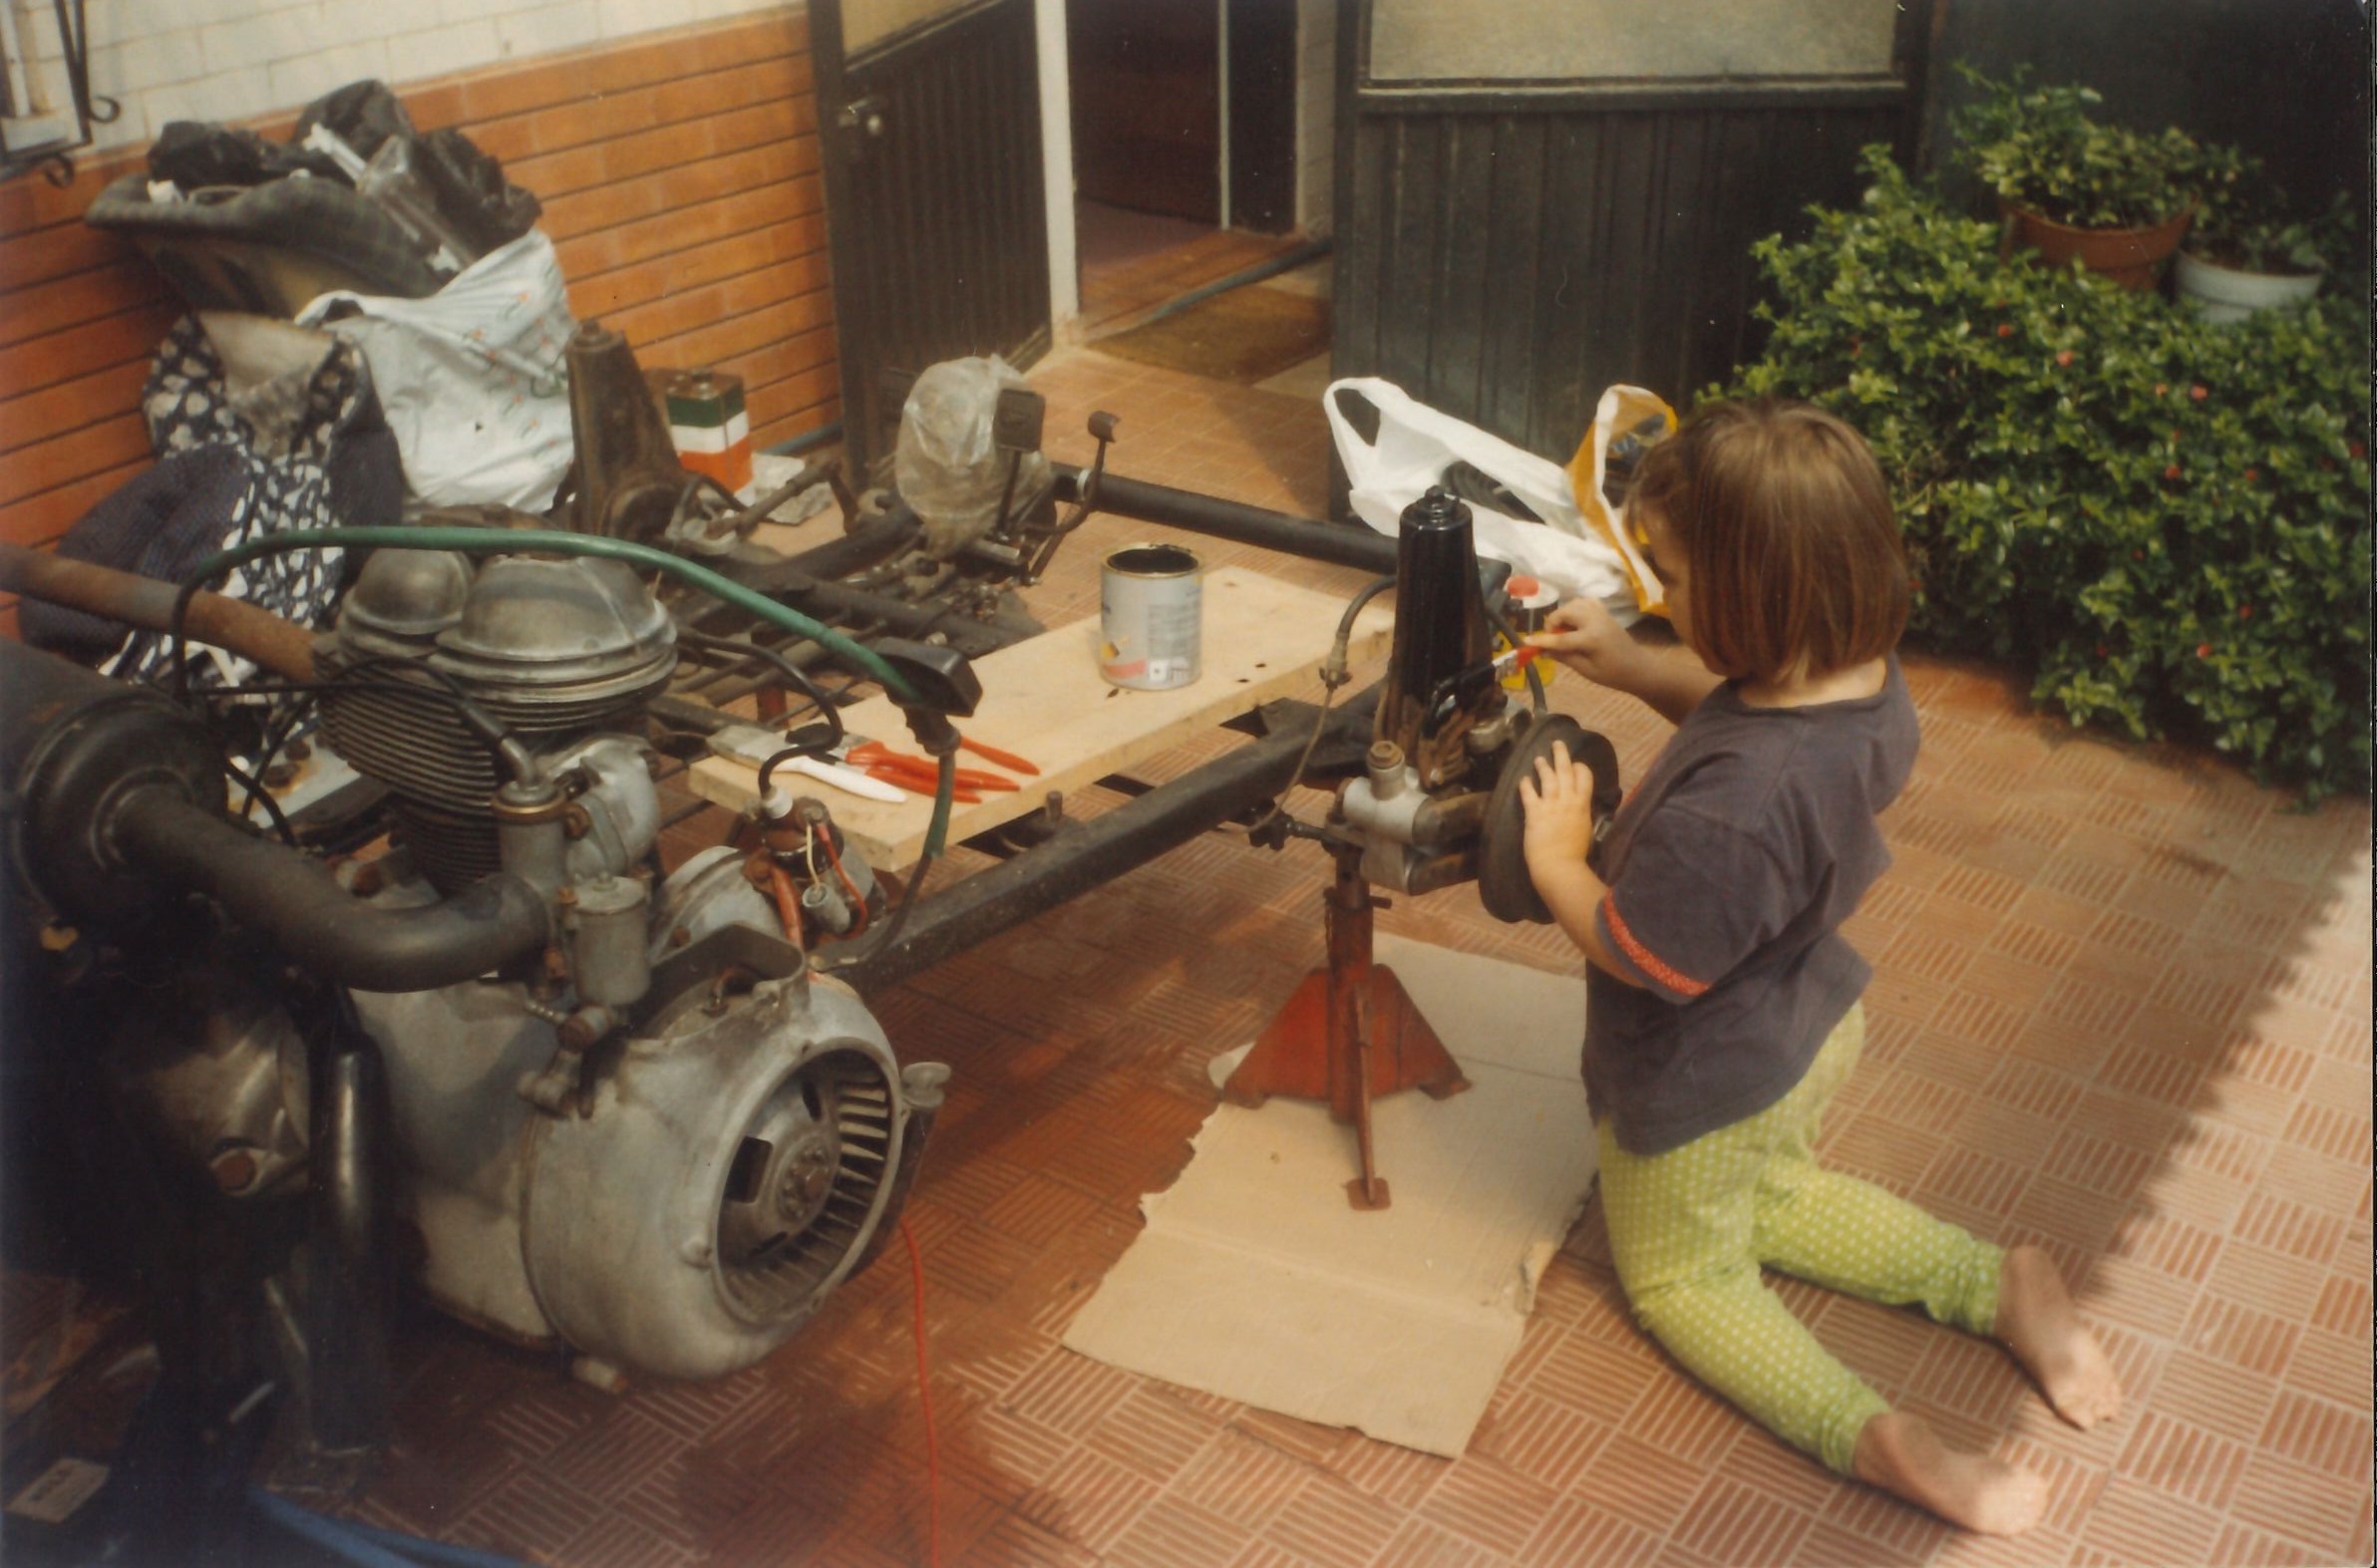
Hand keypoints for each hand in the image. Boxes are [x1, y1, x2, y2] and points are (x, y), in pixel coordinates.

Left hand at [1518, 739, 1596, 873]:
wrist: (1559, 866)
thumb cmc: (1575, 855)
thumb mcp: (1585, 831)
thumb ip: (1582, 817)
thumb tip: (1581, 813)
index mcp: (1583, 805)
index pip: (1584, 777)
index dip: (1580, 767)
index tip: (1576, 763)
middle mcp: (1567, 800)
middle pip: (1565, 771)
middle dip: (1561, 755)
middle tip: (1557, 742)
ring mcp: (1550, 805)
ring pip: (1547, 778)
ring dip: (1542, 766)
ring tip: (1538, 759)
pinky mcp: (1534, 812)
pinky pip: (1529, 793)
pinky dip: (1526, 785)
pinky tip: (1523, 779)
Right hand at [1525, 597, 1639, 688]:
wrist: (1638, 667)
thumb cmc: (1612, 674)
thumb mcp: (1585, 670)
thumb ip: (1563, 657)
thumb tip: (1542, 651)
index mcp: (1591, 639)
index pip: (1560, 639)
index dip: (1541, 641)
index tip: (1525, 641)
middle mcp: (1595, 621)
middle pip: (1565, 613)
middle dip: (1554, 623)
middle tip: (1553, 639)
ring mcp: (1601, 613)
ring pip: (1574, 604)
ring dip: (1564, 615)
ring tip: (1564, 631)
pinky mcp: (1604, 612)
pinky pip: (1585, 602)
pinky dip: (1575, 608)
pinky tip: (1575, 622)